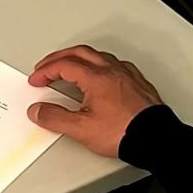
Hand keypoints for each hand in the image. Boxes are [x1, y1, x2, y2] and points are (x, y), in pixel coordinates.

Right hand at [26, 45, 162, 157]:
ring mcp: (127, 76)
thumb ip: (55, 118)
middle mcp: (112, 71)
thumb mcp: (81, 129)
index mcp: (97, 78)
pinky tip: (99, 74)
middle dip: (58, 58)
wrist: (156, 140)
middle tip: (45, 67)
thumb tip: (38, 110)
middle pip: (79, 53)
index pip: (64, 65)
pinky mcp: (137, 84)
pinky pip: (115, 64)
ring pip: (98, 56)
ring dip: (79, 58)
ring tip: (69, 66)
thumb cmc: (125, 132)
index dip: (45, 71)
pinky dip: (99, 64)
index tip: (37, 80)